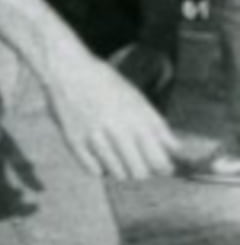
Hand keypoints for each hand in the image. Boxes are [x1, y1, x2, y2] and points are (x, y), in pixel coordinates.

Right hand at [45, 54, 194, 181]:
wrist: (68, 71)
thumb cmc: (107, 85)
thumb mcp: (138, 100)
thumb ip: (157, 126)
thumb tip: (175, 149)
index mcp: (138, 119)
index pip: (159, 160)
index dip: (164, 168)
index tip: (162, 167)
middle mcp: (118, 129)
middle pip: (139, 172)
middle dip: (143, 171)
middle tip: (140, 164)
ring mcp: (94, 137)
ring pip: (117, 173)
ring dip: (122, 171)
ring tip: (120, 161)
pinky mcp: (74, 141)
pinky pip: (93, 170)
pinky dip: (100, 169)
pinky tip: (101, 159)